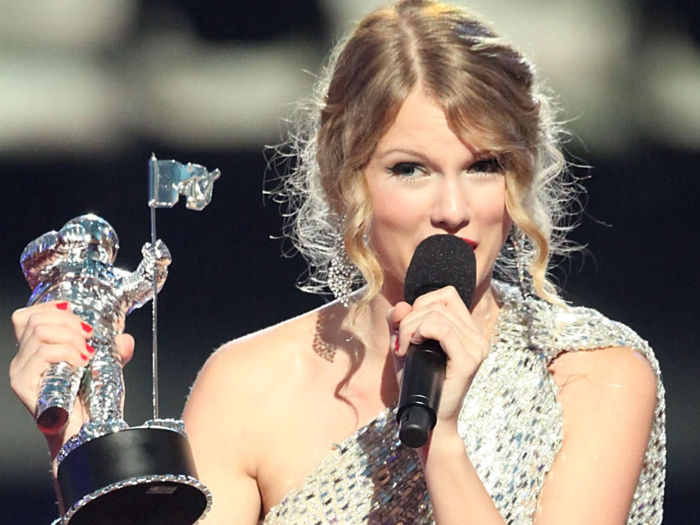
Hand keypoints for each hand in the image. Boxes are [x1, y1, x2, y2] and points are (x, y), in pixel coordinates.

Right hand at [10, 301, 133, 456]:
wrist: (86, 434)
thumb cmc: (92, 404)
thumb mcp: (105, 367)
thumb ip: (115, 350)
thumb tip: (125, 339)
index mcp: (35, 351)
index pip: (28, 315)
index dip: (54, 309)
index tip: (80, 320)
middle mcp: (22, 359)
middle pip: (37, 319)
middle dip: (70, 322)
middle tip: (89, 341)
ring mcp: (20, 371)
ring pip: (41, 331)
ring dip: (72, 338)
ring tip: (86, 354)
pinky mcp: (22, 383)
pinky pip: (43, 352)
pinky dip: (68, 352)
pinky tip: (81, 363)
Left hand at [387, 286, 488, 432]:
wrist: (428, 420)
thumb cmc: (417, 384)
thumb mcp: (404, 346)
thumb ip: (399, 324)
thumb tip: (401, 306)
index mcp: (468, 332)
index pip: (447, 295)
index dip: (422, 304)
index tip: (409, 328)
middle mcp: (477, 338)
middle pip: (438, 303)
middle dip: (410, 319)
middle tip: (400, 344)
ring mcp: (476, 349)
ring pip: (436, 315)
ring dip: (410, 328)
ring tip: (404, 349)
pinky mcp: (468, 361)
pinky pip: (442, 330)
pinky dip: (420, 332)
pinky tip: (412, 346)